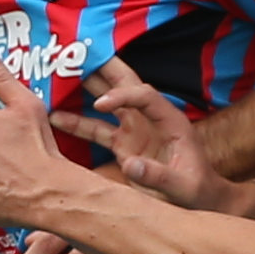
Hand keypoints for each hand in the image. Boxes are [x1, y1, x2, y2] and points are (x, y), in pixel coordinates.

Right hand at [55, 56, 229, 208]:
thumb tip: (131, 165)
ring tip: (58, 75)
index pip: (145, 95)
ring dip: (85, 88)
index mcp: (170, 120)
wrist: (199, 201)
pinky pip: (97, 129)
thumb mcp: (183, 187)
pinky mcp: (123, 145)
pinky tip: (55, 117)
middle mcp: (150, 119)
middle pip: (125, 84)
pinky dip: (77, 123)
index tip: (100, 103)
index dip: (122, 95)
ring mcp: (135, 130)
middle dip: (103, 68)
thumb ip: (158, 176)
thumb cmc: (197, 192)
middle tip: (76, 52)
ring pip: (108, 102)